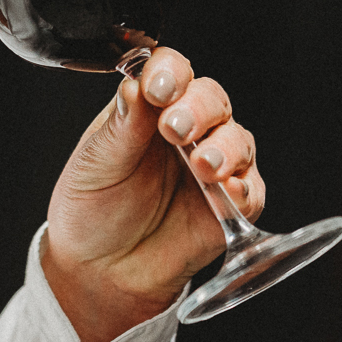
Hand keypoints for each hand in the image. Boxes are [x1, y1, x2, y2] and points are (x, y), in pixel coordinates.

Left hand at [40, 47, 262, 341]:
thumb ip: (121, 126)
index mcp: (148, 108)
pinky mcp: (232, 207)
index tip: (158, 88)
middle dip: (198, 110)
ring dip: (225, 148)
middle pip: (211, 99)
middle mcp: (186, 129)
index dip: (169, 72)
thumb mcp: (95, 163)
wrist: (99, 270)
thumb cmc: (91, 208)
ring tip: (204, 165)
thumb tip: (136, 83)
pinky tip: (227, 192)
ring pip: (237, 140)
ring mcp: (212, 165)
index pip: (170, 72)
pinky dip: (243, 188)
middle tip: (175, 129)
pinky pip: (250, 191)